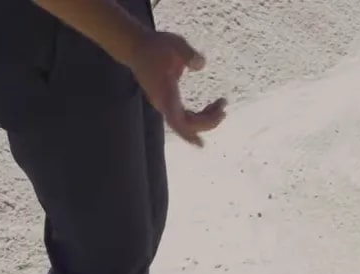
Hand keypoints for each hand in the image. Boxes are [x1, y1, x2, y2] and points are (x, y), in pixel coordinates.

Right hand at [129, 30, 226, 146]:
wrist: (136, 47)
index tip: (200, 144)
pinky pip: (184, 116)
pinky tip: (212, 108)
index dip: (187, 133)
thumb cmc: (155, 46)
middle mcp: (163, 103)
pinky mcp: (167, 101)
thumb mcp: (174, 43)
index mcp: (165, 92)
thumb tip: (201, 64)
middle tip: (223, 110)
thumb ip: (188, 54)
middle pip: (185, 124)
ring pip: (186, 121)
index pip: (176, 119)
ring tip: (221, 106)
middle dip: (206, 122)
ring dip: (205, 119)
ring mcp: (164, 103)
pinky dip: (199, 115)